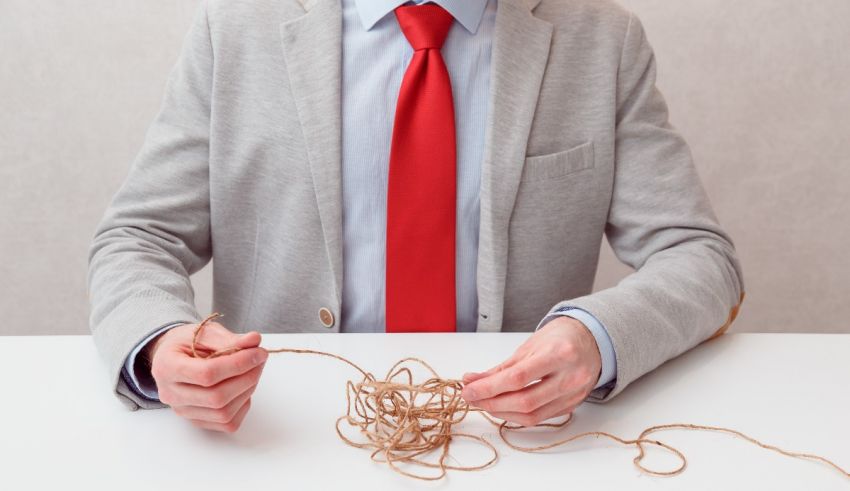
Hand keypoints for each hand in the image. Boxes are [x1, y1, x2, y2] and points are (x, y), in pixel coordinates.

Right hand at [147, 320, 268, 432]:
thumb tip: (254, 341)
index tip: (258, 352)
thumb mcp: (205, 332)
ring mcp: (183, 411)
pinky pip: (226, 423)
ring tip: (254, 370)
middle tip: (260, 360)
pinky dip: (242, 405)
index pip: (206, 374)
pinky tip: (244, 387)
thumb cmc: (187, 343)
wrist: (173, 356)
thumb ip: (229, 339)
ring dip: (247, 390)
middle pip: (216, 397)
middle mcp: (171, 394)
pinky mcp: (196, 420)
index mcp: (167, 367)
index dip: (238, 364)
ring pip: (223, 413)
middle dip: (246, 378)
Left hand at [461, 316, 601, 425]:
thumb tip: (471, 381)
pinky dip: (518, 416)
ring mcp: (574, 394)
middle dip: (492, 403)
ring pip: (533, 415)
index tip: (468, 390)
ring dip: (502, 413)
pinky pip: (541, 418)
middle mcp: (570, 376)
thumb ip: (501, 367)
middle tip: (472, 398)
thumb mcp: (529, 346)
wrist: (592, 341)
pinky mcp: (573, 406)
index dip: (489, 388)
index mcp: (559, 354)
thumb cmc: (559, 338)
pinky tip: (504, 408)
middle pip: (525, 401)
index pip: (518, 378)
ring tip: (484, 404)